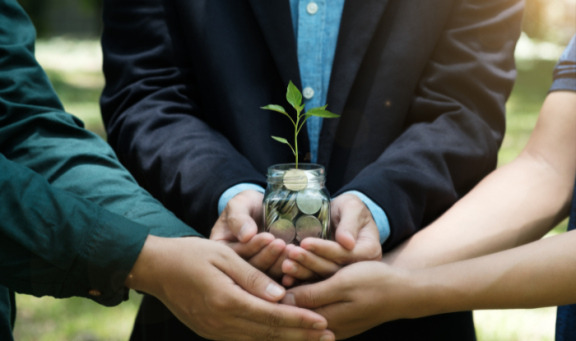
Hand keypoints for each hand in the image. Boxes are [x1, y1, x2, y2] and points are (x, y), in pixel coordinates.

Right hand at [126, 236, 334, 340]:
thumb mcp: (224, 256)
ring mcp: (215, 331)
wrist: (156, 269)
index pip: (272, 316)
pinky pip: (244, 339)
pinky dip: (266, 339)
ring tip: (312, 340)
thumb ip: (252, 277)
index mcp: (227, 302)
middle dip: (301, 336)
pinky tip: (282, 337)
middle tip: (329, 337)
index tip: (324, 322)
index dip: (300, 320)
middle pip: (269, 334)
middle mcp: (221, 323)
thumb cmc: (190, 255)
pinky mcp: (211, 331)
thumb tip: (281, 295)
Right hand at [210, 190, 287, 277]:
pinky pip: (278, 278)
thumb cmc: (247, 205)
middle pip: (250, 269)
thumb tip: (246, 235)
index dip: (253, 246)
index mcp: (222, 253)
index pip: (236, 254)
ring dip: (280, 264)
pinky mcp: (269, 275)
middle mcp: (235, 268)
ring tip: (292, 250)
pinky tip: (299, 263)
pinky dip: (289, 273)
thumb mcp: (238, 205)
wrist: (261, 209)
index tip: (268, 237)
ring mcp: (253, 274)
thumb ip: (238, 217)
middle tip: (283, 244)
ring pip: (266, 276)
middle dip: (268, 256)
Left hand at [282, 194, 381, 285]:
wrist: (347, 216)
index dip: (324, 249)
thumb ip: (350, 223)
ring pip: (323, 278)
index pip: (345, 254)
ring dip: (303, 273)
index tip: (305, 242)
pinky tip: (286, 279)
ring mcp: (347, 276)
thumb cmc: (350, 209)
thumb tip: (347, 242)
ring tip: (285, 265)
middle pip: (333, 269)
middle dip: (310, 262)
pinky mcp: (333, 279)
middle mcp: (359, 268)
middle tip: (291, 254)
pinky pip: (316, 282)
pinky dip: (301, 281)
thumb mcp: (352, 208)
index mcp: (369, 251)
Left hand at [282, 261, 419, 338]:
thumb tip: (284, 301)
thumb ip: (314, 294)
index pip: (294, 308)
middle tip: (281, 258)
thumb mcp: (343, 285)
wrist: (405, 292)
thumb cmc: (376, 284)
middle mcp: (327, 325)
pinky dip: (312, 281)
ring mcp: (333, 321)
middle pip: (299, 303)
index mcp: (326, 321)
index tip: (276, 264)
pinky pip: (320, 297)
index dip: (282, 286)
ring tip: (290, 257)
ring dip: (300, 277)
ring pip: (309, 298)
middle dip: (289, 279)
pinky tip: (305, 265)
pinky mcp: (339, 313)